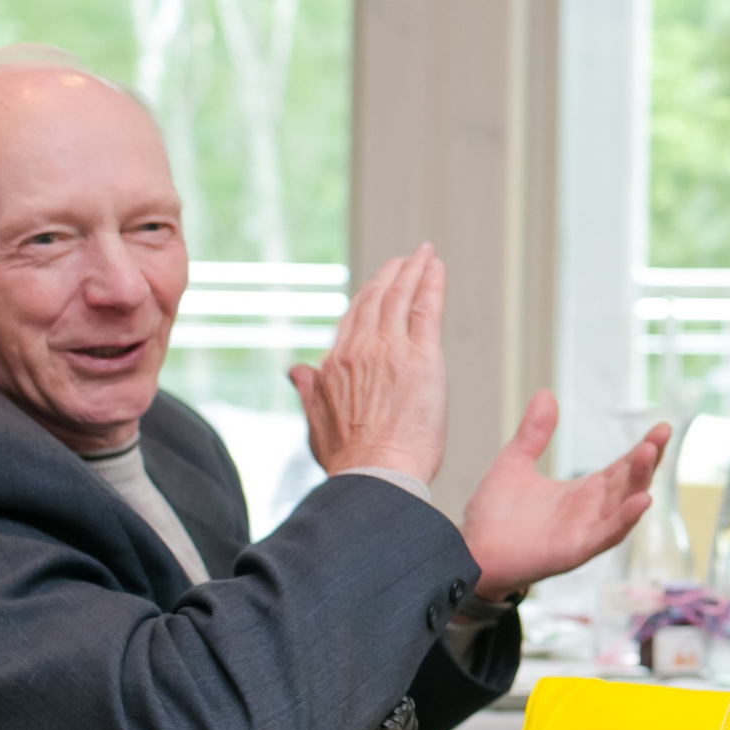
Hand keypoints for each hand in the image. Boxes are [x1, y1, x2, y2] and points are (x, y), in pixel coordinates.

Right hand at [291, 244, 445, 484]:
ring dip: (413, 270)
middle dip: (391, 275)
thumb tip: (294, 370)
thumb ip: (309, 392)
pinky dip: (431, 283)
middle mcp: (359, 350)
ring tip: (424, 254)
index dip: (367, 300)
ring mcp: (389, 349)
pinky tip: (436, 267)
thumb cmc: (351, 463)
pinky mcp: (421, 356)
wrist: (376, 475)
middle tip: (406, 260)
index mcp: (334, 366)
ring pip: (400, 297)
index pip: (352, 321)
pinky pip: (426, 308)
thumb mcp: (317, 425)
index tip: (379, 287)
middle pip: (375, 300)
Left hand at [461, 394, 669, 598]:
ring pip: (624, 506)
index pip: (623, 468)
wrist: (469, 550)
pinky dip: (625, 519)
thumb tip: (545, 394)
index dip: (643, 449)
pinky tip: (640, 501)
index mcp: (583, 492)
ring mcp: (586, 532)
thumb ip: (534, 433)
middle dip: (648, 459)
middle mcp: (592, 512)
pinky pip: (607, 535)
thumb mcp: (515, 462)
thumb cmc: (493, 515)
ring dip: (639, 482)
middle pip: (630, 483)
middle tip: (660, 434)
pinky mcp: (575, 551)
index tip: (661, 428)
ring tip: (648, 454)